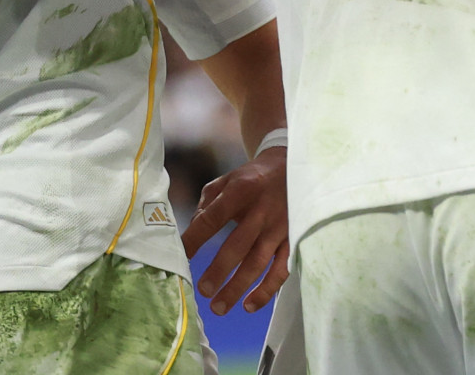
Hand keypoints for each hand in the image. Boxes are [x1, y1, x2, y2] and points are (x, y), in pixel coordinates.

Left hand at [181, 146, 289, 315]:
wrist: (293, 167)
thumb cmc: (252, 178)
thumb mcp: (227, 180)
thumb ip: (207, 205)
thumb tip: (191, 234)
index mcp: (242, 191)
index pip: (213, 218)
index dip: (195, 239)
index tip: (181, 256)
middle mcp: (262, 210)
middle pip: (238, 245)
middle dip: (219, 270)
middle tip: (203, 290)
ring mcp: (280, 227)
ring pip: (259, 262)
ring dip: (238, 287)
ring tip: (218, 307)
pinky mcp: (293, 239)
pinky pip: (281, 269)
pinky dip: (267, 290)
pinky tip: (250, 305)